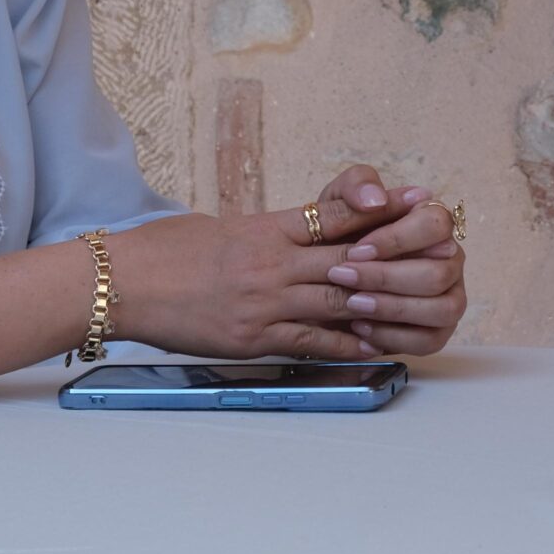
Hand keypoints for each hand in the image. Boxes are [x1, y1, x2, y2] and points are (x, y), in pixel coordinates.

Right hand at [103, 167, 461, 360]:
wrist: (122, 282)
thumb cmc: (165, 251)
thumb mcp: (219, 228)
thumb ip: (262, 234)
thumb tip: (289, 237)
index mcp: (264, 229)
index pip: (331, 218)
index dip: (373, 213)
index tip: (407, 207)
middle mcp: (271, 264)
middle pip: (346, 259)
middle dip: (390, 262)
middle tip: (432, 260)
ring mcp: (264, 302)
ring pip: (336, 301)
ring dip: (375, 305)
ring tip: (413, 309)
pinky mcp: (252, 336)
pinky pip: (309, 340)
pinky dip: (343, 343)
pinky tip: (369, 345)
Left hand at [312, 165, 469, 358]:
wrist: (321, 278)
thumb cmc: (338, 236)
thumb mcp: (338, 203)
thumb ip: (356, 187)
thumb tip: (377, 198)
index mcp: (434, 225)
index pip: (437, 224)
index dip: (398, 238)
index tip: (357, 249)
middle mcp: (451, 260)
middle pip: (439, 272)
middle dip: (388, 277)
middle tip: (343, 277)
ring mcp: (450, 298)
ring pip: (443, 308)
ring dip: (394, 308)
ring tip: (353, 304)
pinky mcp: (439, 332)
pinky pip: (431, 341)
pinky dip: (395, 337)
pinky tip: (361, 327)